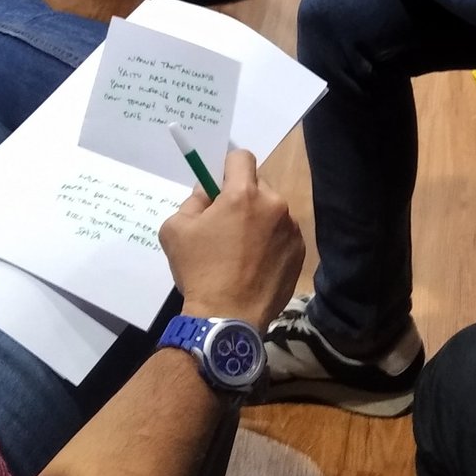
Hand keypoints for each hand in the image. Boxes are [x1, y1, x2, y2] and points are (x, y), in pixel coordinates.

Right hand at [158, 150, 304, 329]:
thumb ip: (192, 201)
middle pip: (259, 183)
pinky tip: (255, 263)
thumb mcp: (175, 229)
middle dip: (242, 195)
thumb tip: (209, 192)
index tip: (219, 185)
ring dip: (258, 219)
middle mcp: (274, 204)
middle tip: (226, 222)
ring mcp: (291, 229)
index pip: (241, 157)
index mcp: (242, 194)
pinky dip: (271, 241)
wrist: (227, 317)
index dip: (227, 167)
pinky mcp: (300, 251)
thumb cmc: (199, 271)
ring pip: (272, 210)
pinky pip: (283, 234)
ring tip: (241, 249)